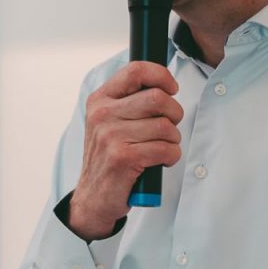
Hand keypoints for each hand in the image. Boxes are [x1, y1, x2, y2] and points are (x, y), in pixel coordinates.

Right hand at [69, 61, 182, 240]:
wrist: (93, 198)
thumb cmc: (109, 158)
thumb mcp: (109, 122)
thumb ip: (129, 101)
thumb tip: (164, 84)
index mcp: (100, 100)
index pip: (136, 70)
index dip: (162, 76)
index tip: (171, 89)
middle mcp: (102, 114)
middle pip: (157, 98)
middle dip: (174, 113)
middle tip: (170, 126)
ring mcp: (111, 136)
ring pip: (165, 126)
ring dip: (173, 140)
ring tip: (162, 148)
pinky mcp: (123, 158)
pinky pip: (166, 149)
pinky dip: (171, 156)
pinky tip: (161, 161)